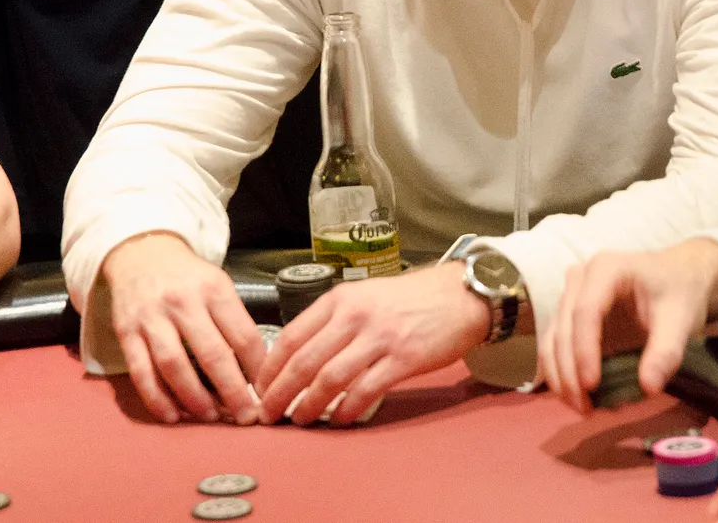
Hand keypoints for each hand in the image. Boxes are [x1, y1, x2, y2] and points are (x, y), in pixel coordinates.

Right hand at [99, 232, 264, 425]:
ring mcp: (152, 317)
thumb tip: (256, 371)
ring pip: (174, 365)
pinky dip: (157, 398)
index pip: (243, 335)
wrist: (142, 255)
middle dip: (233, 391)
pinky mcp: (126, 332)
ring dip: (194, 398)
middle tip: (246, 417)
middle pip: (212, 354)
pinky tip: (172, 415)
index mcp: (214, 290)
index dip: (258, 369)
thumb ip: (235, 321)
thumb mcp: (218, 286)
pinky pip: (141, 371)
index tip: (267, 392)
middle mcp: (183, 302)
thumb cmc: (189, 278)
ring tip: (210, 417)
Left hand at [255, 262, 487, 425]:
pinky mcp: (403, 359)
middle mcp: (356, 316)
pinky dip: (347, 410)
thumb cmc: (410, 299)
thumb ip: (333, 321)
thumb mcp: (364, 296)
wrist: (459, 296)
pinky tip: (340, 420)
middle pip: (304, 362)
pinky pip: (365, 391)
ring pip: (330, 379)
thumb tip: (299, 357)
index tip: (259, 389)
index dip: (270, 368)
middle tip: (268, 414)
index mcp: (341, 299)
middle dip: (280, 394)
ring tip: (300, 421)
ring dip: (309, 406)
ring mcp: (380, 337)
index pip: (291, 336)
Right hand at [541, 238, 717, 415]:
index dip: (584, 350)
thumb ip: (666, 351)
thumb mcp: (681, 319)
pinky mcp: (569, 316)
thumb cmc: (678, 293)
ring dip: (560, 377)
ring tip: (582, 409)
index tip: (592, 385)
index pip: (585, 311)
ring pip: (552, 339)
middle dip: (569, 372)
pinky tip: (577, 398)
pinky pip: (555, 346)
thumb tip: (648, 388)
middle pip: (563, 328)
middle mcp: (580, 278)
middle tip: (586, 409)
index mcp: (606, 268)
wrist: (678, 278)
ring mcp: (570, 295)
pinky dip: (562, 374)